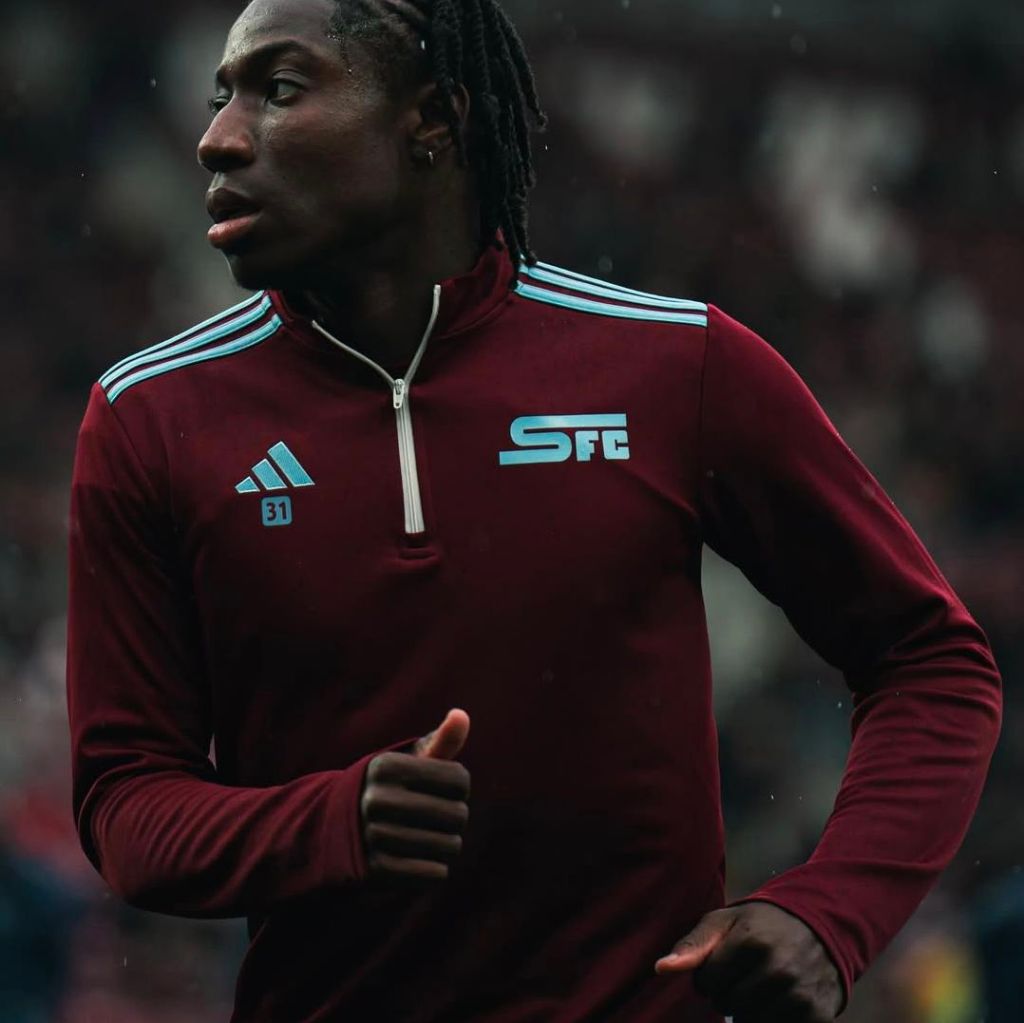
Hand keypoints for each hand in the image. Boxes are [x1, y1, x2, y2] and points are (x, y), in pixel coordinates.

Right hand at [360, 709, 470, 883]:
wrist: (334, 830)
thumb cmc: (387, 788)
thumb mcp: (408, 761)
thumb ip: (440, 741)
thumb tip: (462, 715)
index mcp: (388, 766)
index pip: (459, 779)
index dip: (457, 786)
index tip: (437, 788)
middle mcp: (377, 799)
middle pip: (458, 815)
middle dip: (454, 817)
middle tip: (432, 816)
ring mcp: (374, 836)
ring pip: (449, 847)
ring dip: (445, 845)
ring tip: (424, 837)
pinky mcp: (376, 871)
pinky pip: (434, 874)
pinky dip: (434, 869)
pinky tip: (417, 859)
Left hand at [655, 902, 842, 1021]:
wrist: (820, 926)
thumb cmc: (762, 923)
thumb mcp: (725, 921)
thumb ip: (692, 944)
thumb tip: (661, 968)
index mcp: (750, 941)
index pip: (706, 983)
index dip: (709, 976)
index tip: (722, 963)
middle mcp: (777, 969)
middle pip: (726, 1005)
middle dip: (728, 993)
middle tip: (743, 973)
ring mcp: (799, 995)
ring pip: (749, 1022)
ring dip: (748, 1009)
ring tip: (759, 986)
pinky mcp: (817, 1016)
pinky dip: (770, 1020)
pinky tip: (777, 1000)